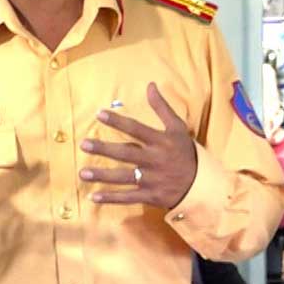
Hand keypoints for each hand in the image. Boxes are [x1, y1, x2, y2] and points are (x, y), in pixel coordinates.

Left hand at [79, 83, 197, 208]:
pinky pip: (128, 198)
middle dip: (104, 149)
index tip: (99, 114)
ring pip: (123, 178)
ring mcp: (152, 180)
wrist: (201, 183)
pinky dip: (111, 198)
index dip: (118, 121)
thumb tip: (150, 85)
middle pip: (126, 153)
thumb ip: (161, 107)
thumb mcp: (177, 127)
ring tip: (82, 173)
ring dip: (102, 176)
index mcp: (160, 141)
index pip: (136, 129)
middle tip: (84, 144)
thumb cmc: (185, 152)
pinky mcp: (150, 196)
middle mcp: (154, 160)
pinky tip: (93, 197)